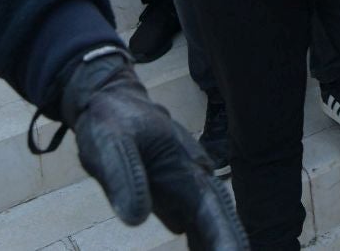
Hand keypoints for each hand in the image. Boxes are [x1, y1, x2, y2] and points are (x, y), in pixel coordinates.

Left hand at [56, 51, 244, 246]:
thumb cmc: (111, 121)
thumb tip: (138, 219)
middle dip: (230, 242)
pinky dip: (203, 242)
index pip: (212, 208)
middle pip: (220, 219)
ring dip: (217, 243)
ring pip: (210, 224)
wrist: (111, 102)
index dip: (226, 235)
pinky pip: (197, 225)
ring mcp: (187, 188)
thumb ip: (124, 176)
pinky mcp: (176, 196)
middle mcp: (194, 178)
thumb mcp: (109, 144)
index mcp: (184, 167)